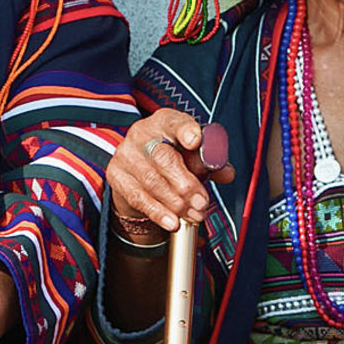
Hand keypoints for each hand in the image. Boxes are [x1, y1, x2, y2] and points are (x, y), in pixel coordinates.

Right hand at [107, 110, 234, 235]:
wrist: (141, 176)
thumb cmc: (175, 161)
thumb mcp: (195, 157)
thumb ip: (212, 162)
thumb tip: (226, 173)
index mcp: (164, 121)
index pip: (174, 121)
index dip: (185, 130)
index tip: (196, 141)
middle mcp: (141, 134)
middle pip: (162, 157)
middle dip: (186, 184)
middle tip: (203, 202)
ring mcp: (126, 155)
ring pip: (152, 181)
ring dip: (177, 203)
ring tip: (195, 215)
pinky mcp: (116, 176)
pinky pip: (139, 198)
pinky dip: (159, 212)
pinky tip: (174, 222)